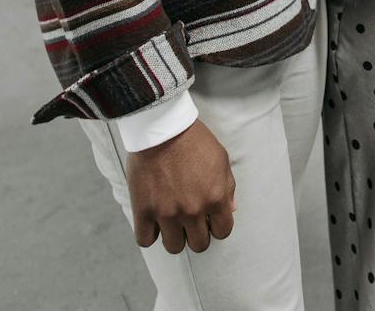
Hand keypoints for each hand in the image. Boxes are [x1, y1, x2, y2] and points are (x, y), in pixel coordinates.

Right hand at [124, 117, 235, 253]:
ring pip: (174, 247)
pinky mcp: (144, 210)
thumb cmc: (194, 141)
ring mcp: (167, 213)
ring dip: (174, 237)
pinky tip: (153, 222)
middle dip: (197, 234)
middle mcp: (193, 210)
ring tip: (172, 223)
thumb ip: (227, 188)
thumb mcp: (221, 161)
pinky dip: (149, 234)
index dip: (217, 227)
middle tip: (190, 222)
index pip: (223, 232)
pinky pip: (146, 240)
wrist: (163, 129)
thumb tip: (230, 210)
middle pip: (199, 244)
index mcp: (216, 198)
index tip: (210, 221)